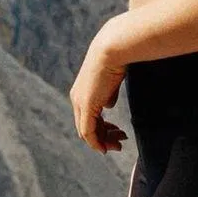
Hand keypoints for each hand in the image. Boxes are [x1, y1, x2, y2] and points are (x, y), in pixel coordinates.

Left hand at [69, 34, 128, 153]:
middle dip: (105, 136)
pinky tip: (107, 148)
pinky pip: (89, 132)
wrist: (111, 49)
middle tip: (120, 142)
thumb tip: (108, 106)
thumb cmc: (115, 58)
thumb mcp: (110, 79)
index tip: (119, 132)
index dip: (103, 128)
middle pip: (87, 128)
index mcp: (81, 91)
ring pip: (88, 132)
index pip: (88, 117)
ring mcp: (80, 103)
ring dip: (104, 141)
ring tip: (119, 145)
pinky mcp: (86, 106)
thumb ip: (108, 93)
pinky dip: (97, 143)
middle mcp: (77, 98)